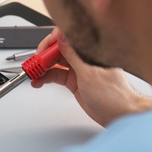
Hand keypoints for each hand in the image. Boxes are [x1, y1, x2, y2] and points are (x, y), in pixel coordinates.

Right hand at [31, 28, 151, 126]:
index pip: (68, 37)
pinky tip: (38, 82)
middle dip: (43, 56)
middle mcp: (83, 58)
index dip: (52, 41)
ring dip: (42, 68)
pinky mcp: (74, 81)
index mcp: (90, 51)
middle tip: (34, 65)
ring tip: (33, 75)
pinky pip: (56, 76)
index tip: (42, 50)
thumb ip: (74, 55)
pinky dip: (46, 78)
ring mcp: (78, 69)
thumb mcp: (90, 74)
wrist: (118, 114)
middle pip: (58, 50)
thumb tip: (62, 38)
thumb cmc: (113, 95)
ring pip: (55, 63)